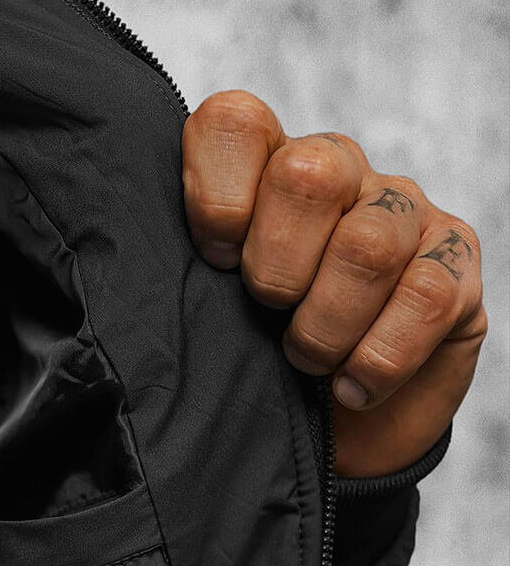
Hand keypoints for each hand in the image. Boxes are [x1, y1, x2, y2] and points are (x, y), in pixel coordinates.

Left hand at [181, 90, 486, 476]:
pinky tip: (351, 387)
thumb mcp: (200, 319)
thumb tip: (111, 275)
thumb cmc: (254, 369)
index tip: (211, 262)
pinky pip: (424, 297)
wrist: (333, 442)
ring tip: (305, 366)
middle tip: (266, 317)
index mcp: (262, 169)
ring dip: (324, 327)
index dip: (216, 194)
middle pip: (308, 173)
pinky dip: (377, 359)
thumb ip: (169, 275)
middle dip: (275, 270)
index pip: (234, 123)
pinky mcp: (455, 267)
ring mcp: (403, 214)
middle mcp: (338, 173)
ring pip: (368, 244)